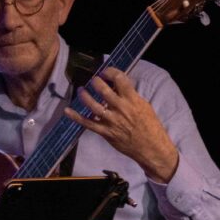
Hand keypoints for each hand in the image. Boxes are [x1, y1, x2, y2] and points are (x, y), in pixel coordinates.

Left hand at [64, 67, 178, 182]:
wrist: (151, 147)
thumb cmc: (150, 126)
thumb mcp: (144, 106)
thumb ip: (130, 96)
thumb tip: (117, 85)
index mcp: (133, 100)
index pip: (120, 79)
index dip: (110, 72)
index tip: (105, 71)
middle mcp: (121, 109)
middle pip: (104, 91)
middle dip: (96, 82)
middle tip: (93, 80)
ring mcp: (112, 121)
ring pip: (93, 106)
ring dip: (84, 96)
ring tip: (81, 90)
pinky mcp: (106, 132)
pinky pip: (88, 123)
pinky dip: (76, 117)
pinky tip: (67, 111)